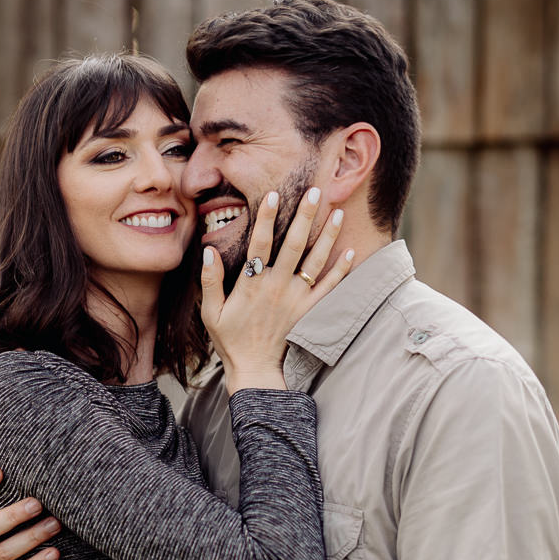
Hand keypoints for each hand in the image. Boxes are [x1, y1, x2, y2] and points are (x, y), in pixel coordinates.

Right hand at [201, 187, 356, 393]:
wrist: (255, 369)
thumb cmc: (230, 339)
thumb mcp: (210, 312)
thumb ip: (209, 281)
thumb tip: (207, 251)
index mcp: (252, 284)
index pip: (260, 243)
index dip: (266, 218)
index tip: (275, 194)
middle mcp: (277, 287)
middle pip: (293, 245)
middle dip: (305, 216)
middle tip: (315, 191)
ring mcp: (296, 299)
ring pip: (315, 261)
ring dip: (327, 236)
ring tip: (338, 212)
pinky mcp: (309, 311)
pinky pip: (329, 288)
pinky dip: (341, 270)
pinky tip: (350, 251)